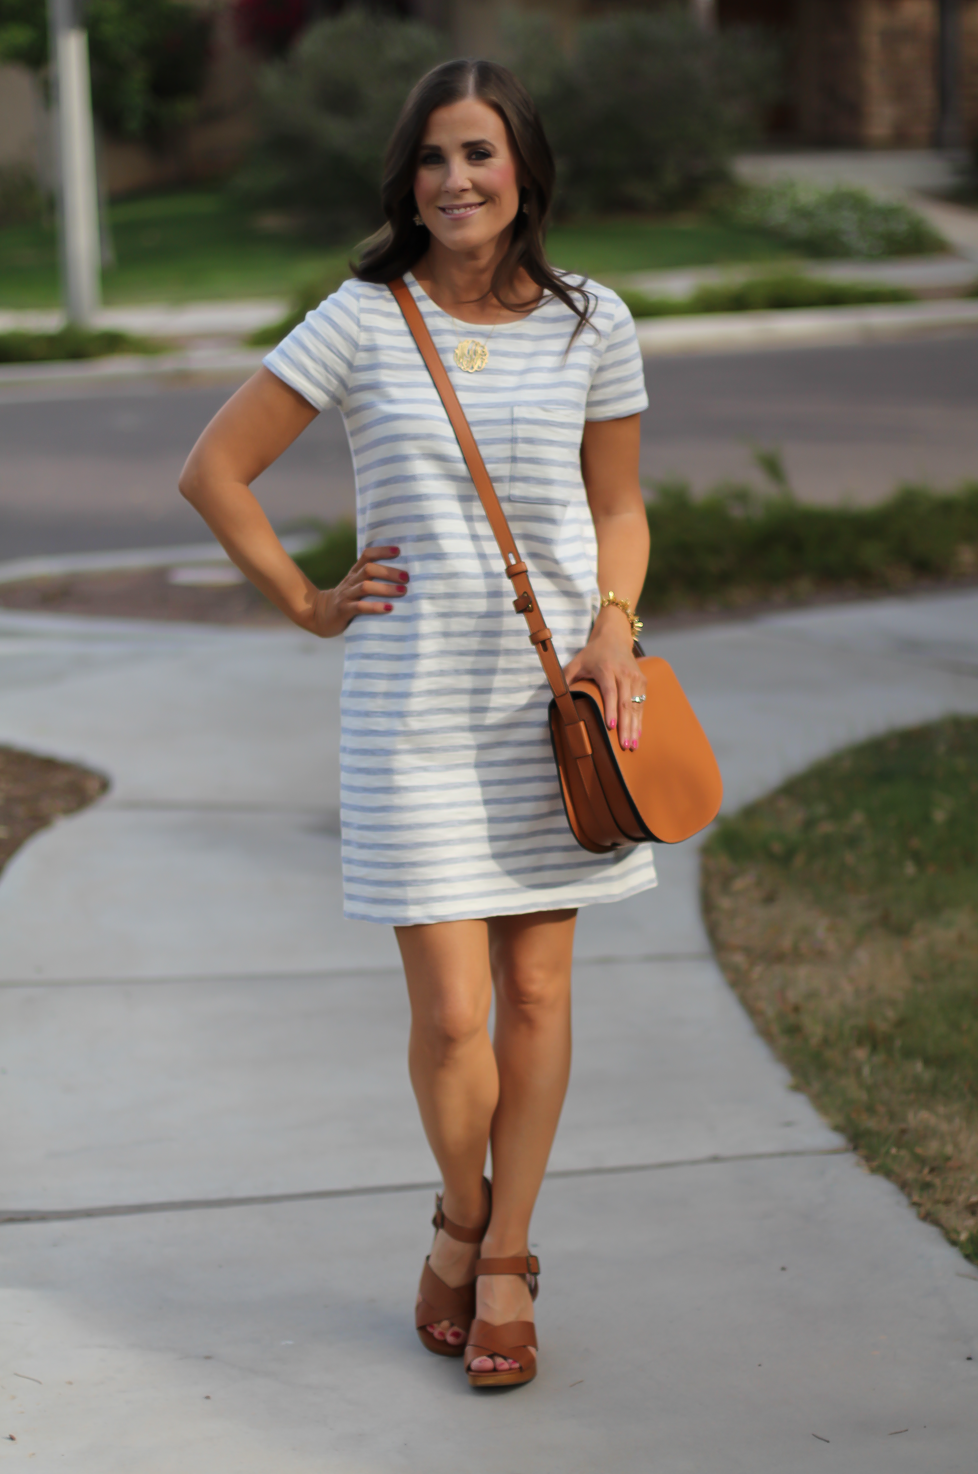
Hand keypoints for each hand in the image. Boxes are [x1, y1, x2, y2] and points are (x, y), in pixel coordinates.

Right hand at [307, 544, 408, 637]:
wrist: (320, 615)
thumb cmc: (347, 601)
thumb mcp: (356, 586)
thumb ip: (372, 579)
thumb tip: (401, 576)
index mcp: (355, 573)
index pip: (367, 555)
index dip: (382, 551)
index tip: (398, 551)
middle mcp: (351, 581)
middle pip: (369, 569)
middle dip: (389, 572)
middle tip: (406, 577)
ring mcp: (346, 596)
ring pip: (366, 587)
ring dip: (386, 588)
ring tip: (402, 591)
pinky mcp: (344, 610)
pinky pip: (360, 607)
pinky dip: (375, 607)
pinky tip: (389, 608)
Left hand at [563, 614, 645, 752]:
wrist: (614, 638)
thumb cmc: (593, 653)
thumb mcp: (576, 662)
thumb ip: (565, 678)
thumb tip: (556, 698)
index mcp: (606, 669)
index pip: (610, 692)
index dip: (610, 709)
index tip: (610, 727)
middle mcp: (623, 673)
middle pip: (626, 703)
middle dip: (625, 726)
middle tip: (624, 746)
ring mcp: (635, 677)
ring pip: (636, 706)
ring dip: (634, 727)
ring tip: (632, 746)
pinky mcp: (642, 681)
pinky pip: (641, 703)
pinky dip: (639, 720)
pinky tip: (637, 734)